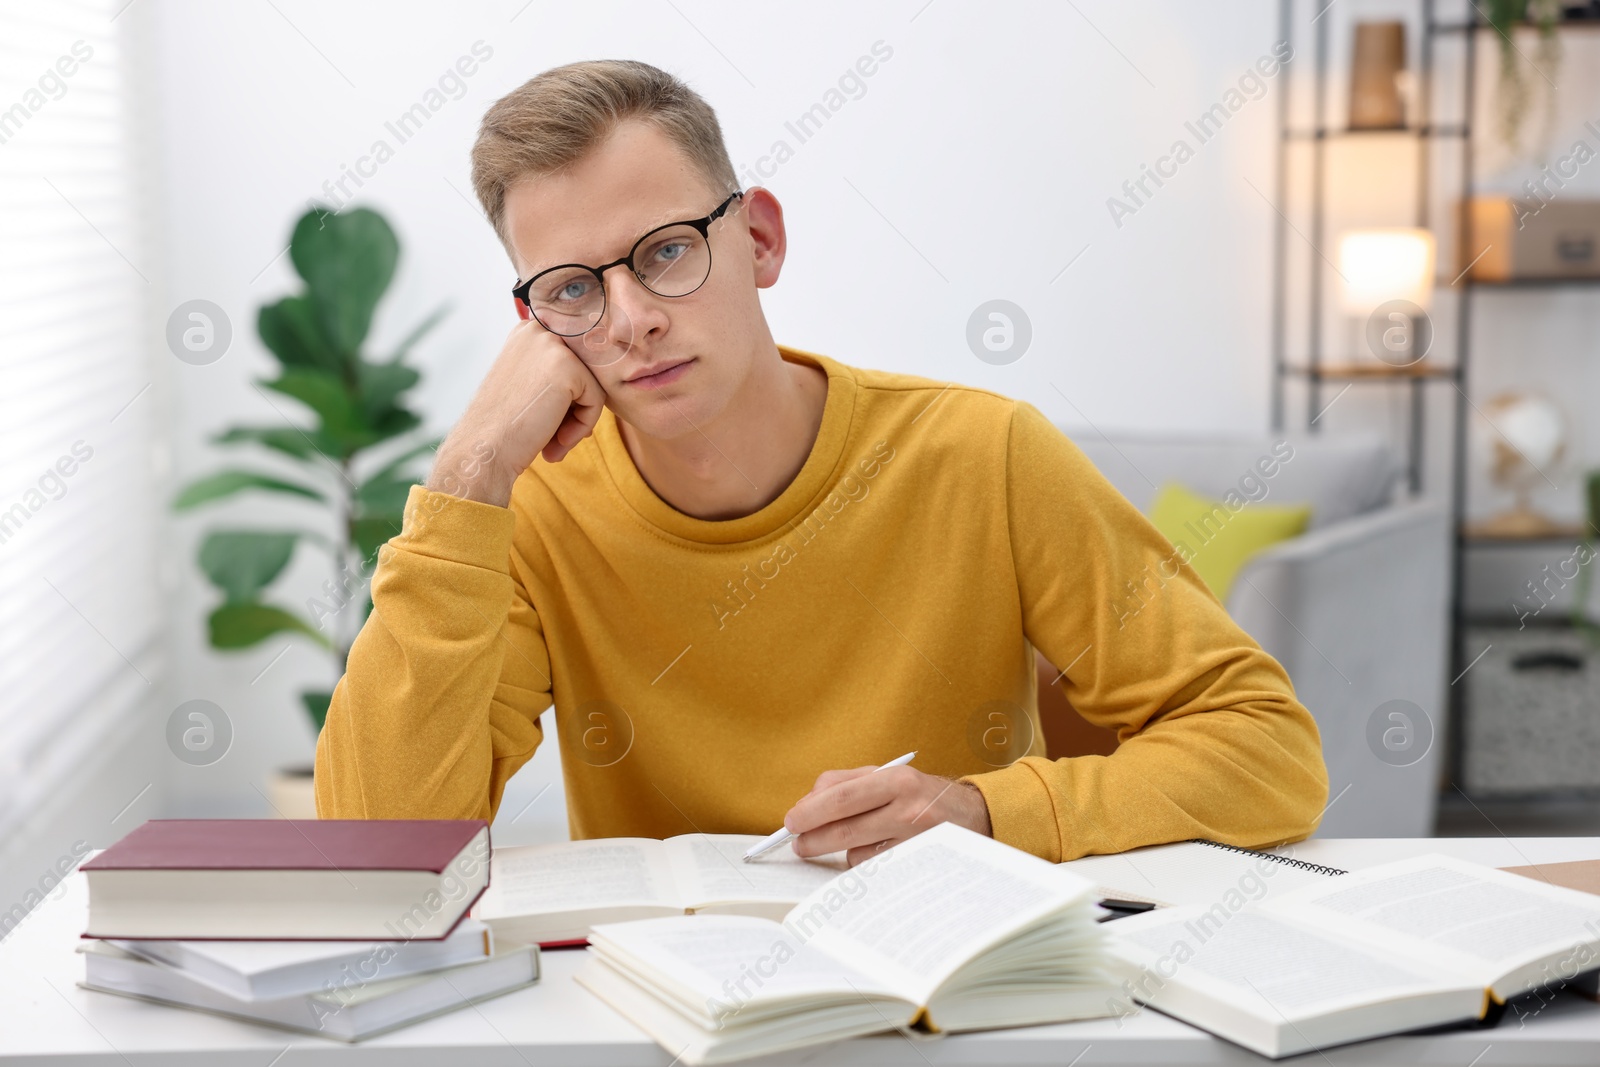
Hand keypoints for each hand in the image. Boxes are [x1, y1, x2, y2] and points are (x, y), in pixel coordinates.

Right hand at [426, 314, 606, 506]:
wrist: (483, 449)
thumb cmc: (504, 426)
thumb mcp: (528, 386)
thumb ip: (556, 375)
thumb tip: (596, 378)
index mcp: (527, 331)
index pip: (572, 362)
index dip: (566, 399)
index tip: (546, 423)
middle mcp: (539, 330)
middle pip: (584, 372)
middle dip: (572, 409)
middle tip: (551, 438)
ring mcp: (552, 346)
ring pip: (592, 386)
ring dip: (577, 421)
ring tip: (552, 444)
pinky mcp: (568, 367)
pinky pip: (596, 400)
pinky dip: (582, 427)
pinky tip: (555, 442)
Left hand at [783, 765, 993, 866]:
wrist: (973, 816)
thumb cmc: (919, 794)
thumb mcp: (887, 775)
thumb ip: (845, 783)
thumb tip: (805, 804)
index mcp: (897, 779)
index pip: (841, 796)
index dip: (810, 811)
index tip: (791, 821)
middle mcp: (909, 808)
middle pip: (844, 828)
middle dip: (812, 838)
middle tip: (797, 843)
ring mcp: (915, 841)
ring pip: (856, 853)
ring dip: (842, 851)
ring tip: (853, 840)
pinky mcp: (917, 865)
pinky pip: (873, 870)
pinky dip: (864, 863)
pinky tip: (875, 852)